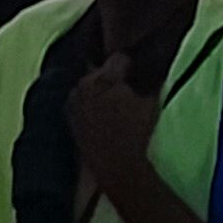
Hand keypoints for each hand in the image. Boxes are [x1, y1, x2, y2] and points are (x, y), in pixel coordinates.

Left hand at [66, 53, 158, 188]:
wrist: (116, 165)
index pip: (120, 58)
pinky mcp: (69, 117)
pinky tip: (103, 116)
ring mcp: (73, 101)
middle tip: (129, 89)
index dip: (132, 64)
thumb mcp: (151, 103)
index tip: (140, 72)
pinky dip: (90, 104)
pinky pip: (81, 102)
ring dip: (100, 90)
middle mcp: (84, 84)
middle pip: (100, 70)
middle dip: (113, 77)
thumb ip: (151, 82)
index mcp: (105, 77)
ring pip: (89, 86)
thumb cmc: (137, 132)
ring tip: (115, 103)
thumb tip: (154, 70)